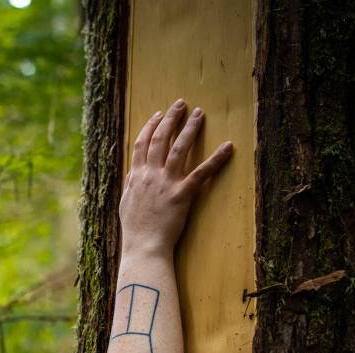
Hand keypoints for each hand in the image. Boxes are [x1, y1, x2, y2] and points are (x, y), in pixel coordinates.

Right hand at [118, 98, 233, 256]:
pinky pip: (201, 173)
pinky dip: (216, 158)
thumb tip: (133, 172)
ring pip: (178, 149)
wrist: (143, 247)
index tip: (158, 114)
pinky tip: (228, 146)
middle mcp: (149, 176)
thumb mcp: (126, 203)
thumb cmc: (135, 230)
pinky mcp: (182, 195)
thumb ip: (131, 184)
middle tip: (181, 104)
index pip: (141, 144)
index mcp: (136, 177)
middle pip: (159, 139)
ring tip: (198, 114)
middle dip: (171, 119)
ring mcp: (165, 184)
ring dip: (189, 129)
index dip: (150, 126)